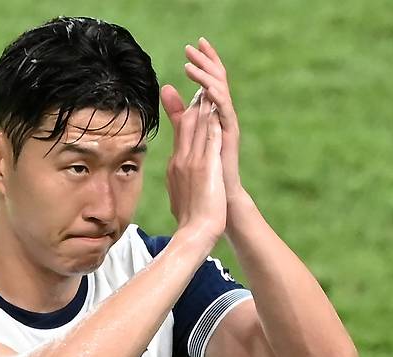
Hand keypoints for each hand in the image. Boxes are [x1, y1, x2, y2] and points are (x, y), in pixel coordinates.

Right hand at [161, 86, 226, 249]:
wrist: (194, 232)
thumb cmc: (189, 221)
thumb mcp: (181, 197)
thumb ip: (180, 184)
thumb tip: (177, 180)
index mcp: (175, 168)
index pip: (180, 136)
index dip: (185, 117)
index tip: (191, 103)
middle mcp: (181, 161)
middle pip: (186, 127)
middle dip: (193, 106)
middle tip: (200, 87)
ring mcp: (192, 162)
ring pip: (196, 128)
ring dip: (203, 108)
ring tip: (208, 90)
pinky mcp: (205, 166)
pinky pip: (208, 138)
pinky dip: (212, 121)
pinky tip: (217, 108)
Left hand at [184, 38, 243, 200]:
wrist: (217, 200)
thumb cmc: (203, 174)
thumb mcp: (186, 142)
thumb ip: (179, 118)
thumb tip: (166, 95)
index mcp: (211, 118)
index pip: (208, 82)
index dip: (203, 64)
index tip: (194, 46)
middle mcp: (221, 119)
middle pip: (216, 81)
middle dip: (206, 61)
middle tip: (197, 44)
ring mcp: (226, 127)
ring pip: (220, 93)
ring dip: (206, 76)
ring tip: (192, 64)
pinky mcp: (229, 137)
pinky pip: (224, 112)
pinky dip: (216, 98)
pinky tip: (206, 88)